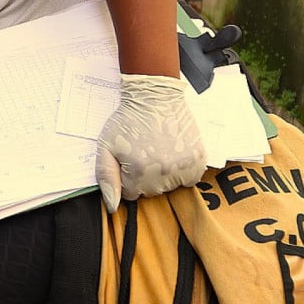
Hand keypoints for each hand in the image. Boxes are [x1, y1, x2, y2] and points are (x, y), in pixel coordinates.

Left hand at [95, 74, 206, 210]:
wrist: (155, 96)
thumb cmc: (127, 121)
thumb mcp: (106, 146)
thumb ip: (106, 178)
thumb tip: (113, 207)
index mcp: (137, 173)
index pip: (131, 194)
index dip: (128, 177)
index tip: (130, 159)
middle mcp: (161, 173)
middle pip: (151, 192)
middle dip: (145, 177)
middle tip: (145, 151)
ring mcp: (182, 167)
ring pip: (171, 187)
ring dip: (164, 175)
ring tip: (160, 151)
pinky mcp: (198, 159)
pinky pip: (190, 180)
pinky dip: (183, 172)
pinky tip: (174, 154)